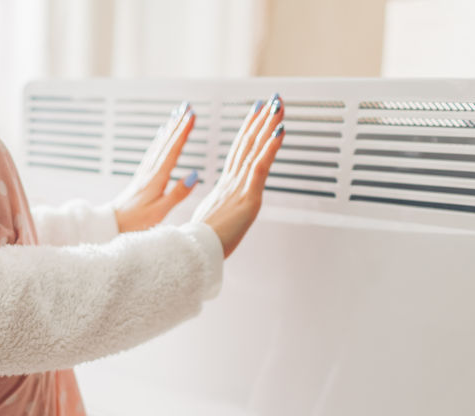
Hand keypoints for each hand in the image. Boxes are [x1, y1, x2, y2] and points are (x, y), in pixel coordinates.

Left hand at [111, 102, 199, 233]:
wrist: (112, 223)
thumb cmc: (136, 221)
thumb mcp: (160, 211)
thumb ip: (178, 194)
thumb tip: (194, 175)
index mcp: (156, 178)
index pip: (173, 150)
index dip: (183, 132)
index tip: (192, 116)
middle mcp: (150, 171)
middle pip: (166, 143)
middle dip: (178, 124)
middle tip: (187, 107)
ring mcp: (144, 172)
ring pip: (159, 145)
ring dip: (169, 129)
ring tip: (177, 114)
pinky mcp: (141, 176)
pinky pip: (152, 152)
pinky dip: (159, 140)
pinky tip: (162, 134)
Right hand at [193, 94, 284, 257]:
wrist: (194, 254)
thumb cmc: (199, 245)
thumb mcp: (208, 225)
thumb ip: (215, 215)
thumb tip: (215, 217)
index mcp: (222, 189)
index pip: (237, 155)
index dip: (247, 133)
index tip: (254, 116)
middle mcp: (231, 184)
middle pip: (246, 145)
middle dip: (259, 121)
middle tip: (268, 101)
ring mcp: (239, 188)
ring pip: (254, 149)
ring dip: (268, 125)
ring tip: (277, 105)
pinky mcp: (248, 197)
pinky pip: (261, 166)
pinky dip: (271, 147)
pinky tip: (280, 130)